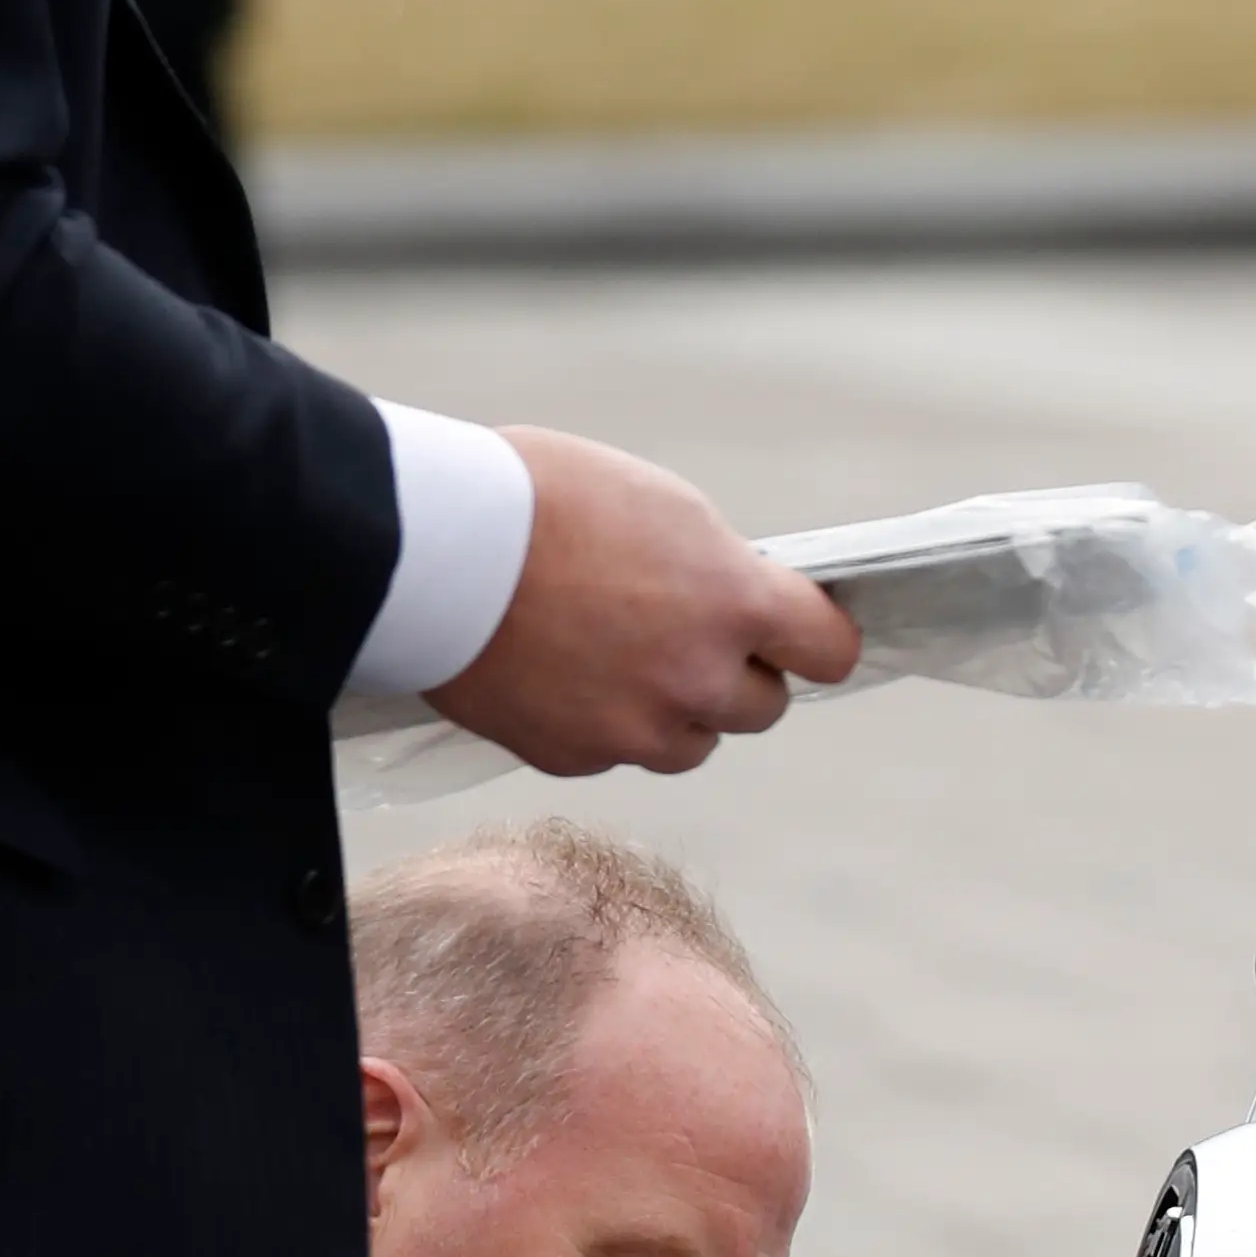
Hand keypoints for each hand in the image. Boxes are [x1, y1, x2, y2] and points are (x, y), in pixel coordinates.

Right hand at [424, 428, 856, 778]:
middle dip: (732, 673)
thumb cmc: (538, 498)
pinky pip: (615, 752)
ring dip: (672, 709)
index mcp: (734, 603)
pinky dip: (599, 723)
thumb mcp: (658, 505)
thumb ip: (717, 569)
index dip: (812, 638)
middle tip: (680, 632)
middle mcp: (699, 680)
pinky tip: (558, 673)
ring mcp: (637, 730)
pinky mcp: (576, 758)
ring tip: (612, 654)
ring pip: (690, 742)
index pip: (828, 650)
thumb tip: (741, 603)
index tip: (794, 632)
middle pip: (761, 706)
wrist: (427, 547)